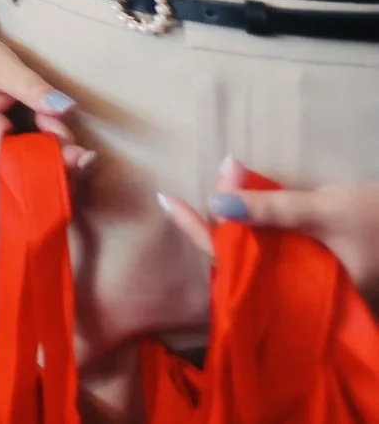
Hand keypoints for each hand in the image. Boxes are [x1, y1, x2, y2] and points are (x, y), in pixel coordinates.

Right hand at [0, 20, 90, 177]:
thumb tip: (67, 109)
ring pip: (22, 171)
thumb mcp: (1, 64)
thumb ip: (33, 88)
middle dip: (55, 158)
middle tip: (64, 125)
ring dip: (48, 154)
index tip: (81, 153)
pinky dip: (37, 150)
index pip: (18, 167)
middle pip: (23, 174)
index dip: (52, 166)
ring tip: (53, 121)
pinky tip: (45, 128)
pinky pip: (16, 161)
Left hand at [161, 161, 378, 302]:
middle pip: (241, 267)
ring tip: (213, 195)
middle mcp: (302, 299)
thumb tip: (219, 198)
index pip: (235, 267)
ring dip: (235, 229)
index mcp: (304, 296)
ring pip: (258, 264)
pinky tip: (243, 212)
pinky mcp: (318, 276)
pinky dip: (259, 234)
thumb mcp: (325, 210)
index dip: (200, 234)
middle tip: (189, 195)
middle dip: (213, 231)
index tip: (168, 201)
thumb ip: (275, 208)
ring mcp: (310, 289)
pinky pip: (276, 260)